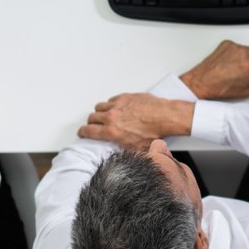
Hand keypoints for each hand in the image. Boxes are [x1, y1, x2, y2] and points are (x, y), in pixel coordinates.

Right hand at [79, 93, 194, 146]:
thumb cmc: (154, 132)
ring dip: (100, 112)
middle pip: (91, 117)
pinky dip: (112, 104)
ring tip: (106, 116)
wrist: (166, 117)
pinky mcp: (124, 97)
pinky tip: (118, 108)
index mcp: (111, 131)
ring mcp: (117, 105)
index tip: (82, 132)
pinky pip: (111, 100)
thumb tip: (117, 151)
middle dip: (92, 123)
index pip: (87, 130)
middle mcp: (111, 117)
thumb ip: (122, 148)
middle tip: (96, 125)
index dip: (82, 132)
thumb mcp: (135, 148)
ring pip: (99, 106)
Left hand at [180, 40, 248, 99]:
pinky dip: (238, 53)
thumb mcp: (245, 91)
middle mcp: (244, 53)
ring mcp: (234, 47)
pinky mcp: (226, 44)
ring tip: (238, 68)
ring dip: (248, 57)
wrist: (201, 82)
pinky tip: (232, 63)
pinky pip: (238, 47)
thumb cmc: (220, 88)